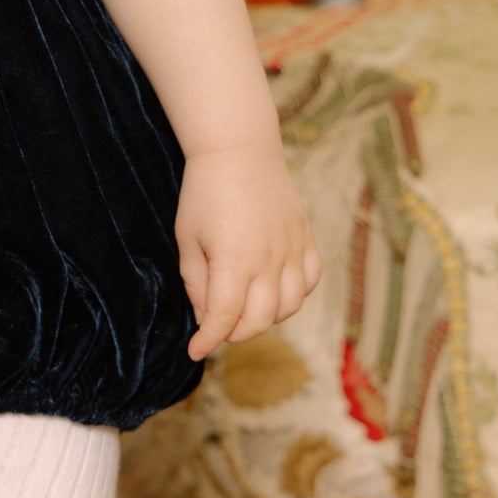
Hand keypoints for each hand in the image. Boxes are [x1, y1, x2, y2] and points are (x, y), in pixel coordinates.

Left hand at [175, 138, 321, 360]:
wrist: (238, 148)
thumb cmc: (204, 191)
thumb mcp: (187, 238)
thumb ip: (196, 282)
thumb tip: (206, 317)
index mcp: (234, 259)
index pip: (224, 317)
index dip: (208, 340)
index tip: (195, 349)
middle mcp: (269, 258)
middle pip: (260, 320)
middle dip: (235, 333)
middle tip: (217, 327)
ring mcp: (292, 247)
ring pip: (290, 306)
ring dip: (266, 317)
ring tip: (244, 308)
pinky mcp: (306, 236)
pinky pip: (311, 279)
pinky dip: (295, 294)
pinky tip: (275, 289)